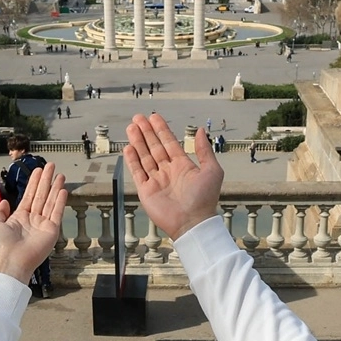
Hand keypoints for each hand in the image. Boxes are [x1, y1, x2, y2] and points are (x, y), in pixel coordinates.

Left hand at [0, 162, 65, 283]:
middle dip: (46, 180)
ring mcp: (43, 224)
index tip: (39, 170)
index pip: (30, 196)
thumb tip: (5, 202)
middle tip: (51, 166)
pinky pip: (57, 213)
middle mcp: (33, 219)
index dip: (34, 183)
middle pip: (42, 195)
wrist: (11, 261)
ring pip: (50, 201)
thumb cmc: (2, 245)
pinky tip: (62, 190)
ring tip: (60, 174)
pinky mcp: (52, 231)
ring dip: (55, 188)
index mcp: (20, 217)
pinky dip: (60, 202)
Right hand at [122, 112, 223, 237]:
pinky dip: (132, 160)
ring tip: (131, 127)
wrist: (192, 223)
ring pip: (144, 157)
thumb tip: (201, 131)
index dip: (161, 129)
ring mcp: (156, 181)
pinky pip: (137, 172)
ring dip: (137, 142)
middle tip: (138, 118)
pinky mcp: (146, 191)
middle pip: (154, 147)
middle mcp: (168, 171)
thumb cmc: (205, 199)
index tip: (154, 117)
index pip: (169, 143)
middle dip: (146, 132)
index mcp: (183, 166)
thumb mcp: (212, 170)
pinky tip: (128, 148)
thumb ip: (205, 150)